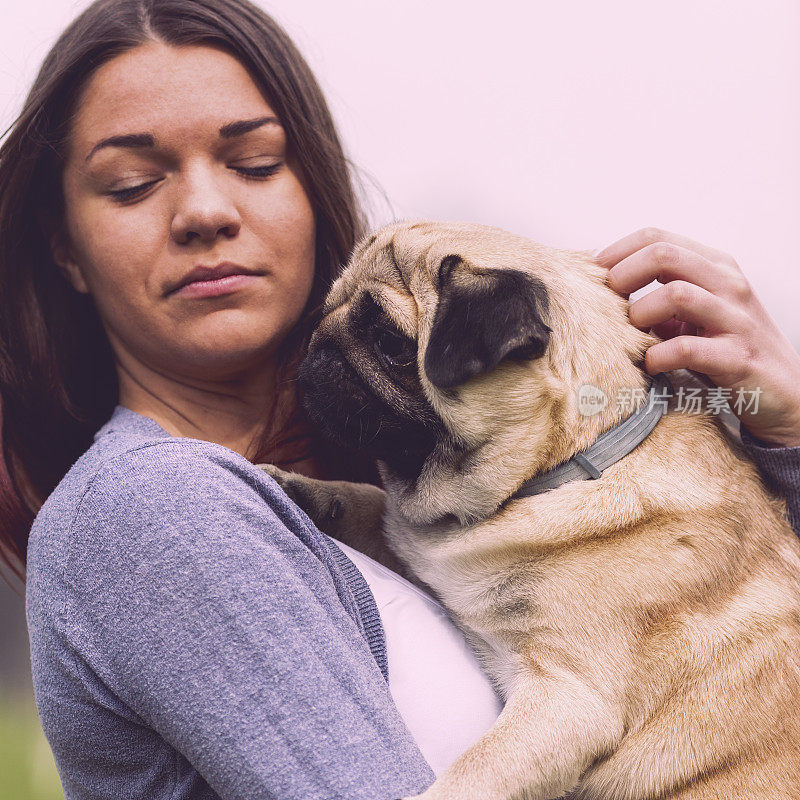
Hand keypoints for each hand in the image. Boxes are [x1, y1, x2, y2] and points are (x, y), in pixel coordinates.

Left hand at [595, 227, 799, 447]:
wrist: (783, 392)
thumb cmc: (727, 349)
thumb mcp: (693, 316)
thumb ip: (658, 300)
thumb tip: (603, 292)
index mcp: (715, 266)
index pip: (657, 238)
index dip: (616, 252)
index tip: (593, 275)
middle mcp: (728, 285)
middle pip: (663, 254)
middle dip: (622, 275)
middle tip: (606, 303)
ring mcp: (736, 320)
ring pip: (676, 295)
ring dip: (640, 315)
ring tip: (632, 335)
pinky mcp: (737, 358)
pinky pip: (686, 348)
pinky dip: (656, 357)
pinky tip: (650, 365)